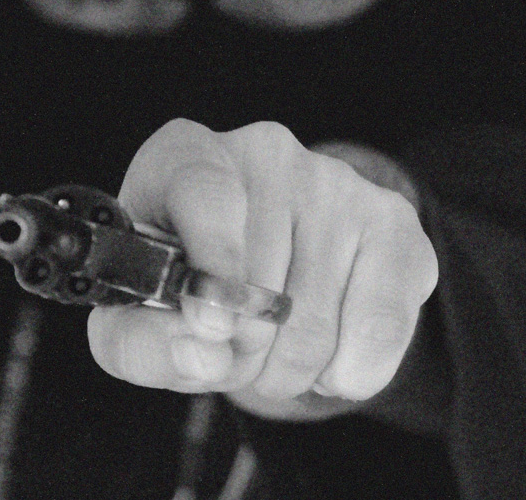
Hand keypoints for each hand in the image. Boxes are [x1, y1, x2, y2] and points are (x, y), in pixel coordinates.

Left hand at [86, 119, 437, 419]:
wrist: (261, 267)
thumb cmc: (183, 284)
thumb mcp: (132, 315)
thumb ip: (139, 343)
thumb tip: (202, 353)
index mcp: (185, 156)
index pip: (206, 195)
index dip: (212, 270)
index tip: (210, 326)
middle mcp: (265, 153)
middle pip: (260, 284)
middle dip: (240, 351)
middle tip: (231, 347)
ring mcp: (335, 182)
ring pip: (315, 322)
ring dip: (289, 371)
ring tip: (272, 349)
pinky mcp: (393, 222)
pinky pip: (382, 325)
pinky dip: (350, 372)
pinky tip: (328, 356)